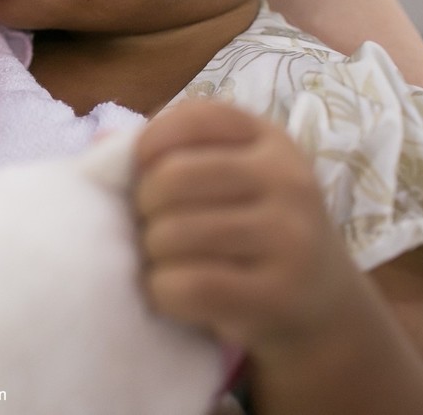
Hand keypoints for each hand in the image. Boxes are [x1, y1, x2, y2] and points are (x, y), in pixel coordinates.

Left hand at [131, 99, 362, 355]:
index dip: (149, 142)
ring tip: (164, 261)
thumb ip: (170, 154)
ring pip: (173, 234)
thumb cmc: (251, 229)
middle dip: (144, 207)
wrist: (321, 304)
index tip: (143, 171)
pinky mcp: (279, 294)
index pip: (192, 118)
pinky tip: (173, 292)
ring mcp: (289, 237)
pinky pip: (187, 285)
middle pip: (172, 178)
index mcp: (270, 140)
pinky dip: (163, 292)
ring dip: (152, 254)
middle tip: (151, 226)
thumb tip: (100, 145)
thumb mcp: (229, 179)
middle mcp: (287, 179)